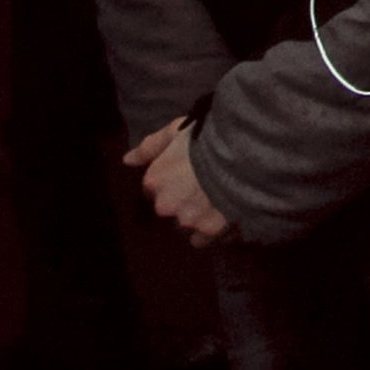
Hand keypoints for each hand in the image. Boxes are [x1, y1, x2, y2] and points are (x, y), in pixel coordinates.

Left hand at [124, 117, 231, 245]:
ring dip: (199, 217)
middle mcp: (166, 206)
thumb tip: (127, 160)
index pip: (154, 189)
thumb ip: (150, 146)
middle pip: (171, 209)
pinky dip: (215, 230)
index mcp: (155, 181)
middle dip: (184, 201)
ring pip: (189, 225)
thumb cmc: (207, 137)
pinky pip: (208, 238)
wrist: (242, 153)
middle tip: (205, 185)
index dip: (171, 180)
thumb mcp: (176, 131)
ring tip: (219, 200)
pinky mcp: (210, 232)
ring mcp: (188, 221)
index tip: (187, 173)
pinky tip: (226, 215)